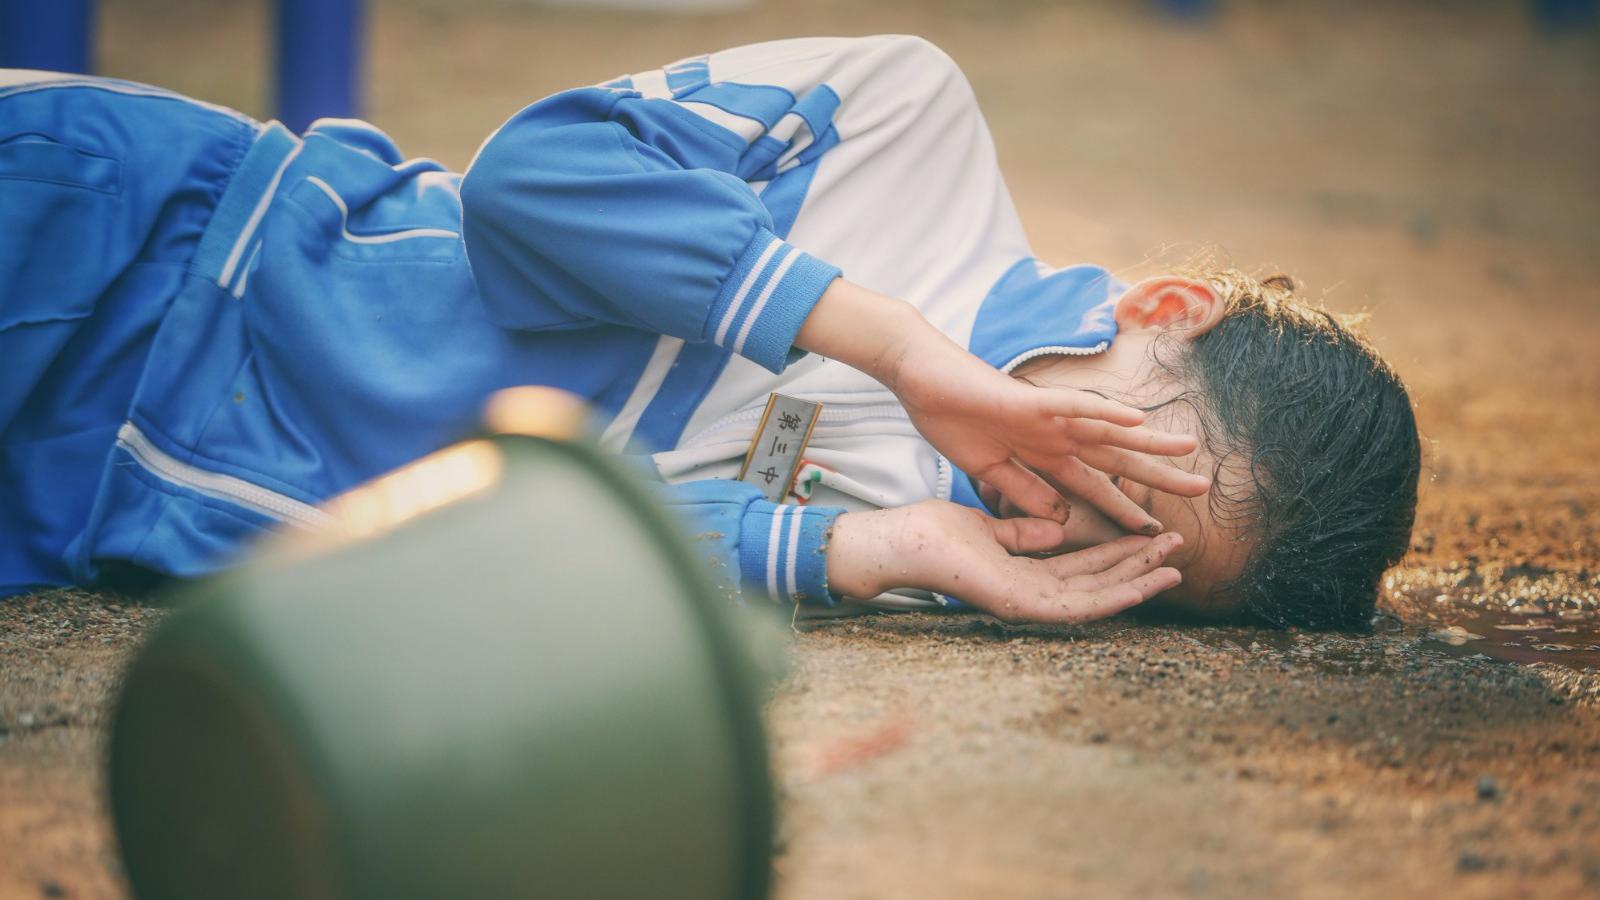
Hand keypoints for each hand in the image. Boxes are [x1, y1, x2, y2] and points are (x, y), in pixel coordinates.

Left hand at [825, 501, 1183, 624]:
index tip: (1151, 537)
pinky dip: (1110, 599)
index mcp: (1025, 575)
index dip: (1120, 554)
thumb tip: (1057, 528)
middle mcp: (1031, 593)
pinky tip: (1140, 588)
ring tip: (1174, 569)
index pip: (1084, 568)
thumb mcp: (991, 529)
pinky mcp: (1019, 606)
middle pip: (1098, 583)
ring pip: (1095, 599)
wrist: (903, 541)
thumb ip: (1024, 533)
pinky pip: (1074, 608)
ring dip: (1137, 584)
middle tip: (1178, 549)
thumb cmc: (935, 534)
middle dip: (1139, 566)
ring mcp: (1026, 603)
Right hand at [890, 343, 1207, 530]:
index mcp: (1043, 453)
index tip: (1152, 531)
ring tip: (1189, 447)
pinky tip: (1135, 419)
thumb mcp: (989, 471)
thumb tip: (1059, 517)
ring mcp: (1045, 416)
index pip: (1094, 485)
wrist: (918, 379)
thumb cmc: (950, 417)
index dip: (1123, 508)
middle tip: (1201, 489)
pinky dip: (1103, 412)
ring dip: (1148, 439)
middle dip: (1157, 475)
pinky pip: (1074, 405)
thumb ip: (1024, 491)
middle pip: (1115, 458)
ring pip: (1108, 428)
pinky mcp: (1029, 401)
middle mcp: (1054, 434)